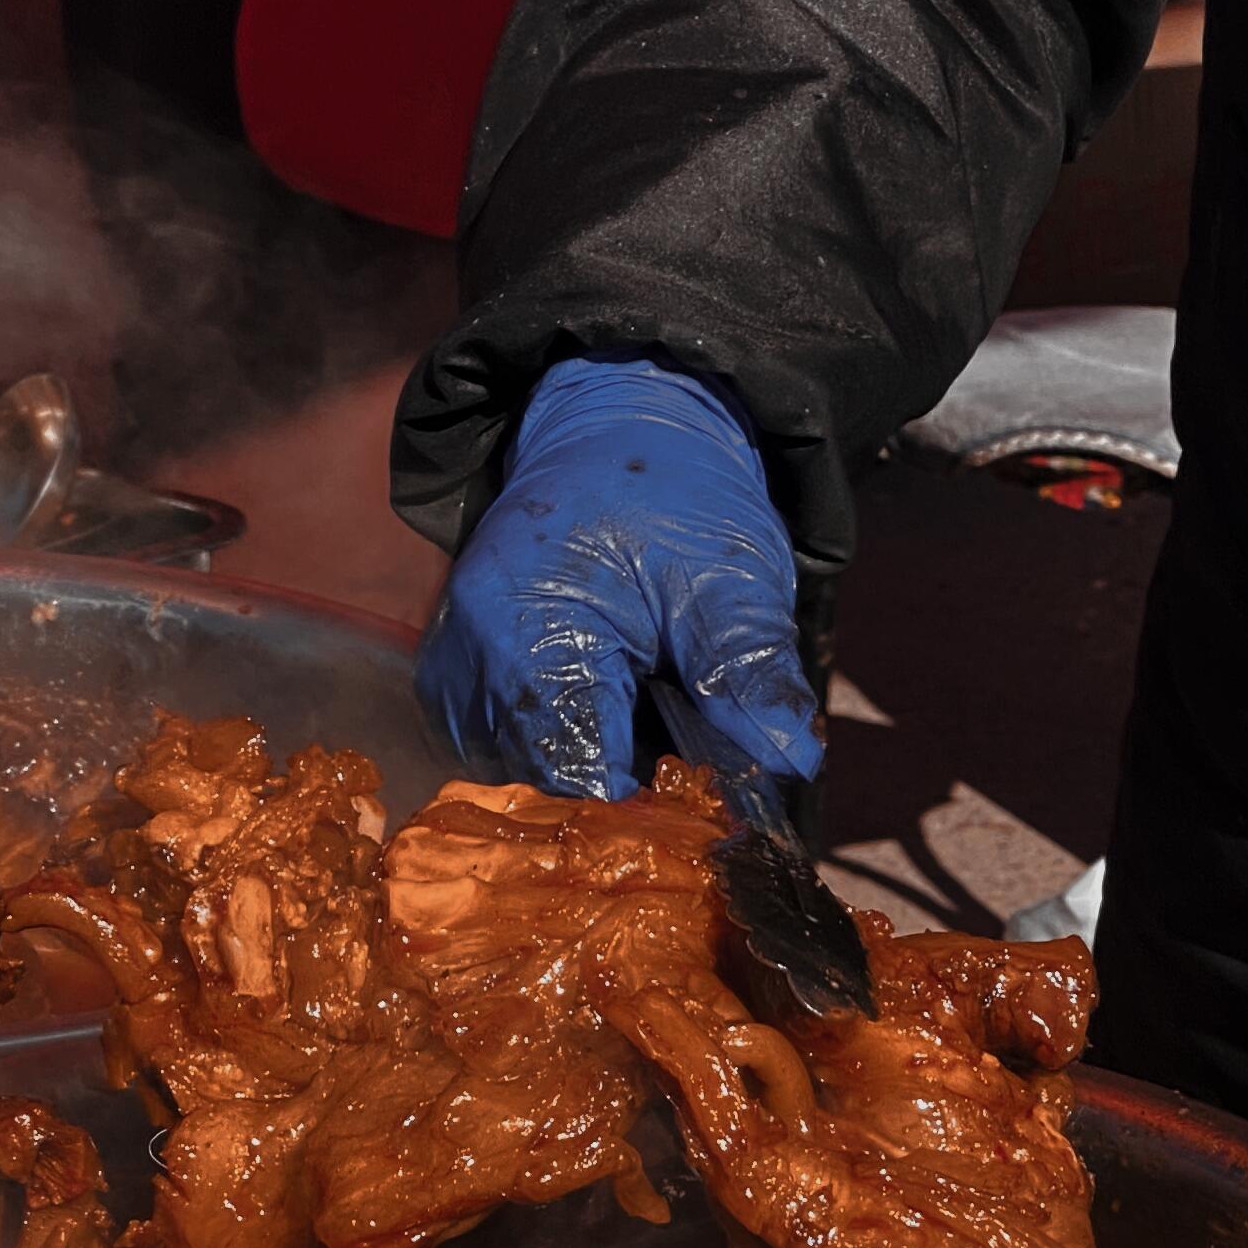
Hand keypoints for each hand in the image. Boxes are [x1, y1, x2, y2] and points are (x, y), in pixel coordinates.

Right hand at [415, 357, 821, 806]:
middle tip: (698, 763)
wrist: (615, 435)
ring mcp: (455, 675)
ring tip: (658, 718)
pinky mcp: (459, 682)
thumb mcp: (731, 578)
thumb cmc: (672, 497)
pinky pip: (513, 751)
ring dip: (599, 770)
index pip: (572, 772)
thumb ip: (751, 674)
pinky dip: (572, 748)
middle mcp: (468, 661)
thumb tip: (793, 759)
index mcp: (524, 629)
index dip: (645, 809)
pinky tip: (620, 713)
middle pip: (547, 784)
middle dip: (628, 793)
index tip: (706, 812)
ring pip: (529, 777)